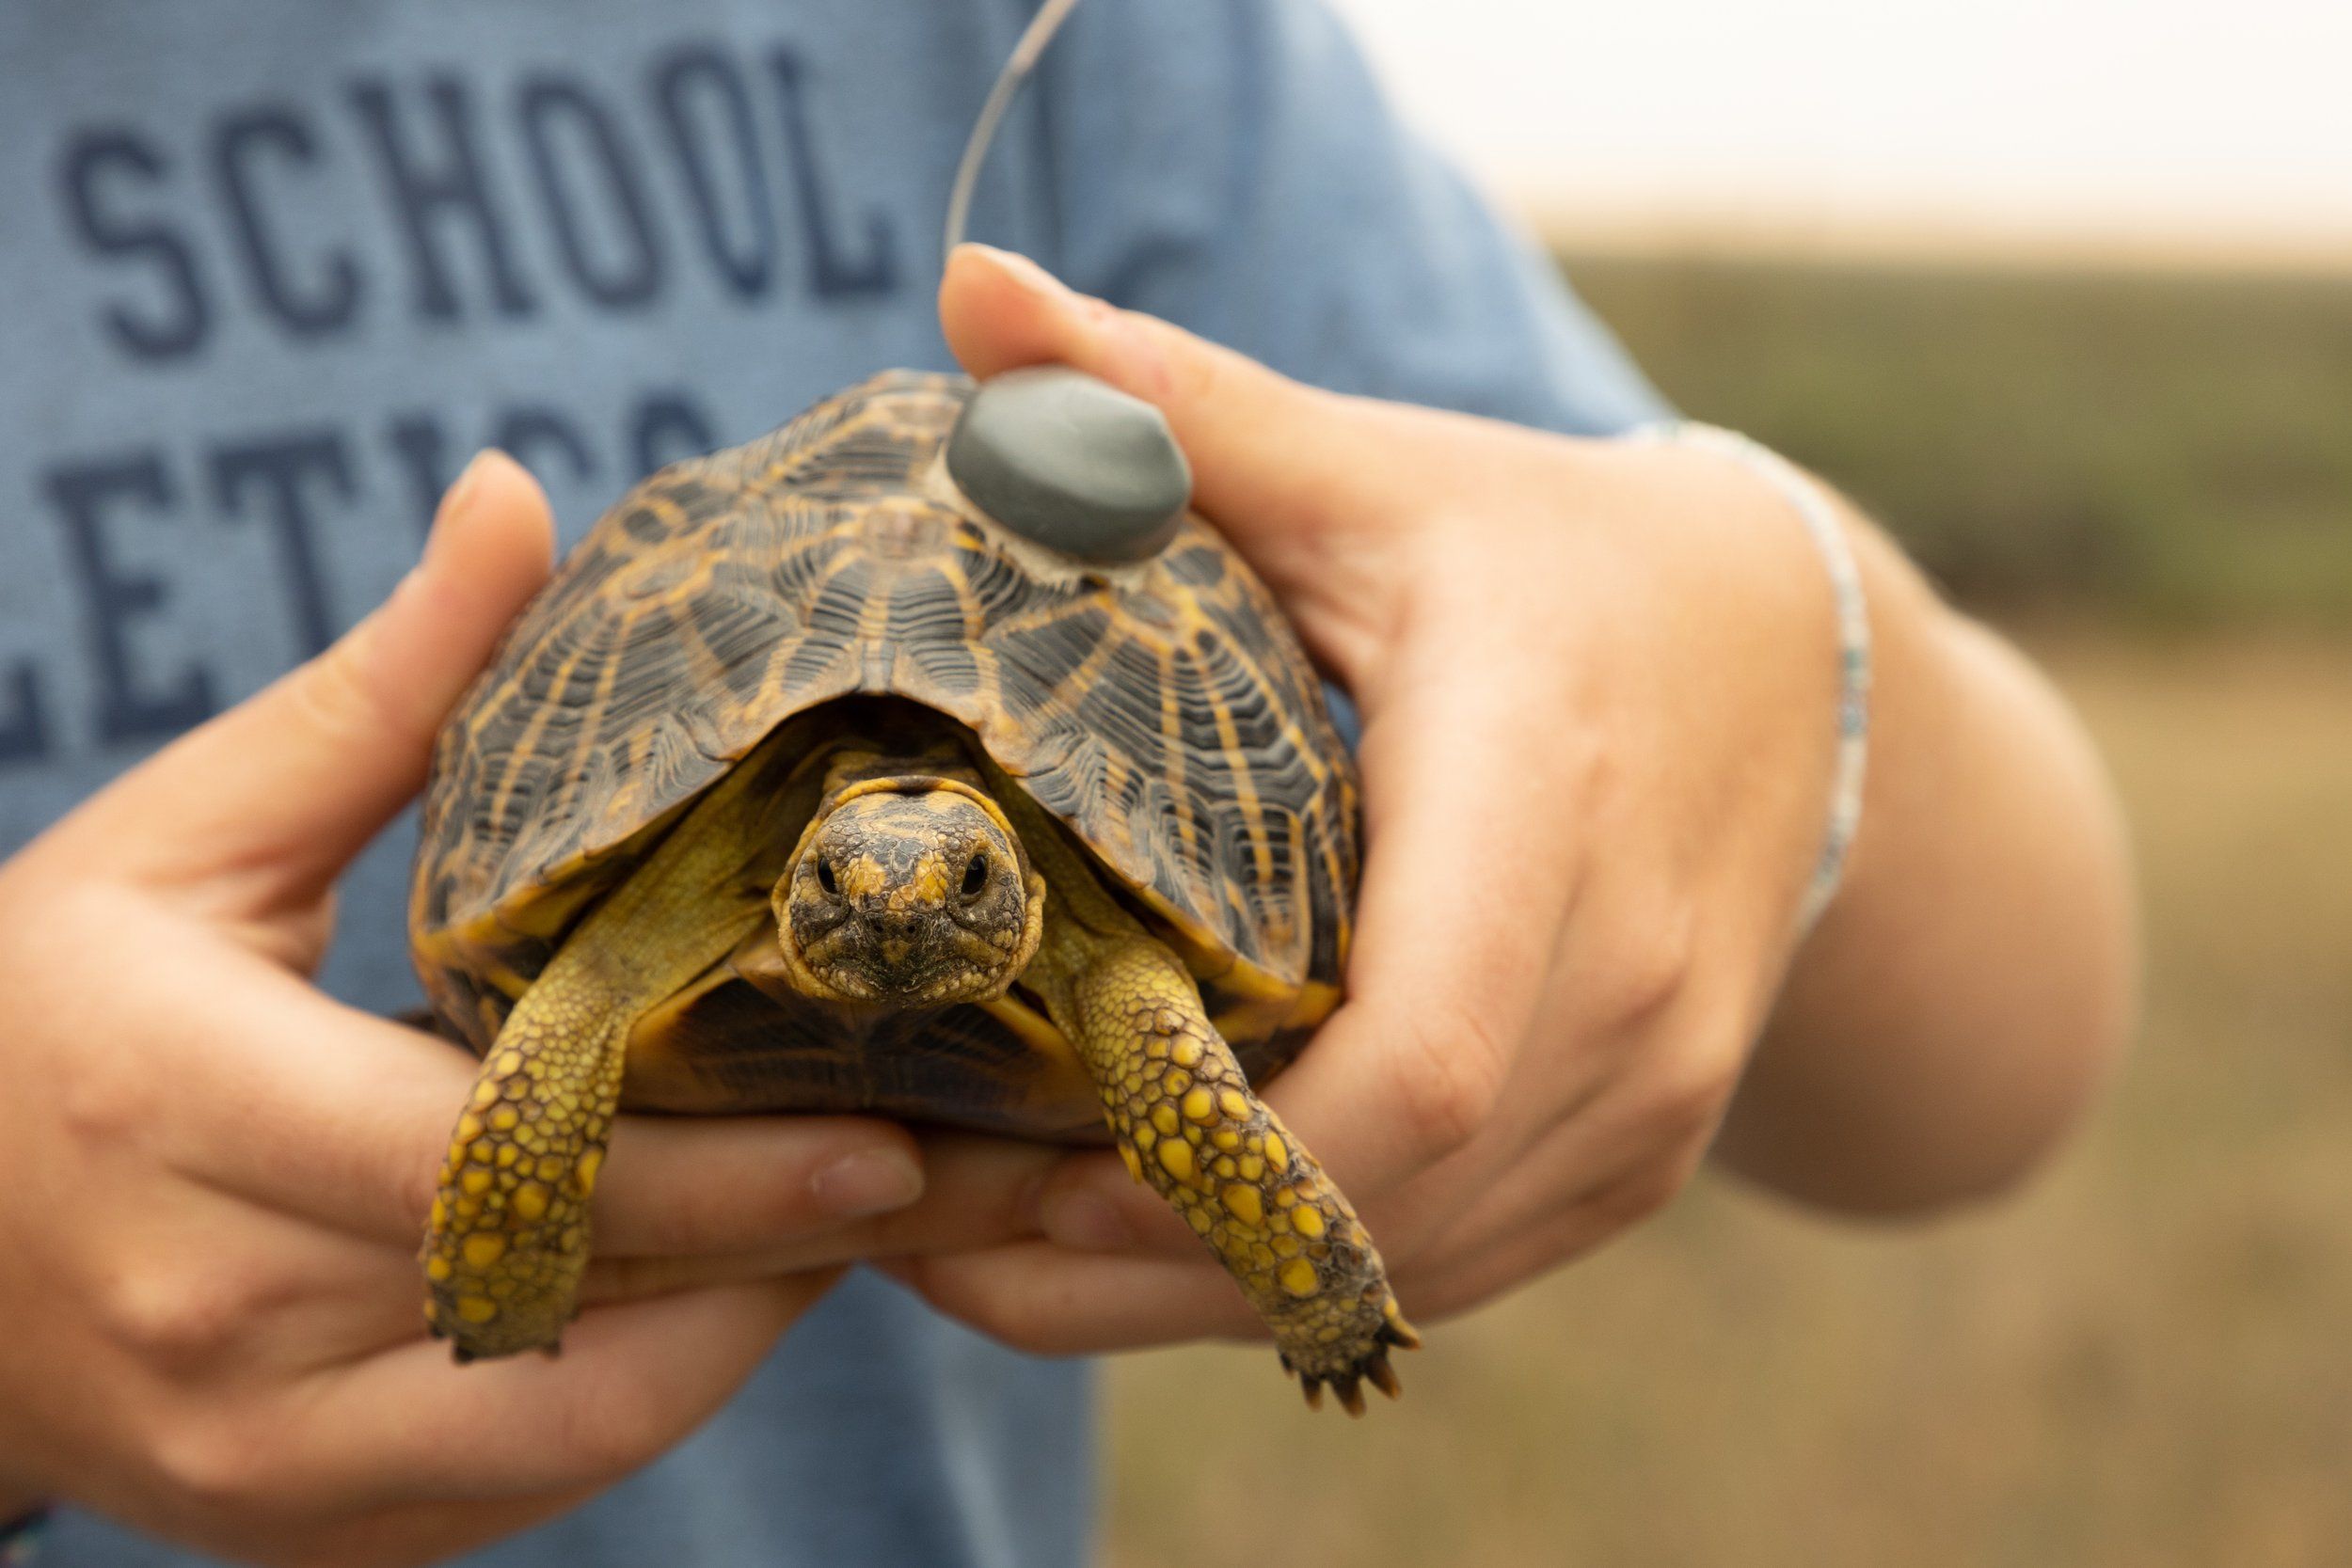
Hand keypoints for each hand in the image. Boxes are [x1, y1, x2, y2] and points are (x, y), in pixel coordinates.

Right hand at [0, 454, 1034, 1566]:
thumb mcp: (190, 832)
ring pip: (577, 1424)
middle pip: (571, 1304)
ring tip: (877, 1215)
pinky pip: (529, 1486)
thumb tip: (521, 496)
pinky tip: (743, 1291)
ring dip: (745, 1324)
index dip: (711, 1169)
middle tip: (962, 1170)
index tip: (892, 1133)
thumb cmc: (51, 1007)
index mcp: (180, 1111)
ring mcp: (252, 1461)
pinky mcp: (300, 1535)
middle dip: (787, 1243)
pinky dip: (653, 1390)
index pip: (494, 1163)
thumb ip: (382, 689)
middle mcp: (210, 1319)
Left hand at [888, 245, 1851, 1354]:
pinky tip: (1144, 1251)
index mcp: (1545, 790)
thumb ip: (1174, 404)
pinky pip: (1455, 1270)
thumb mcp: (1375, 477)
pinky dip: (1291, 1282)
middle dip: (1144, 1261)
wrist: (1785, 670)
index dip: (1217, 1154)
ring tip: (993, 1259)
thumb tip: (967, 284)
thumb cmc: (1543, 564)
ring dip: (1195, 1296)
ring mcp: (1656, 1085)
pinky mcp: (1644, 1150)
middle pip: (1385, 1207)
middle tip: (929, 1240)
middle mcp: (1633, 973)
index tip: (1019, 1164)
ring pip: (1410, 1272)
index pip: (1416, 1052)